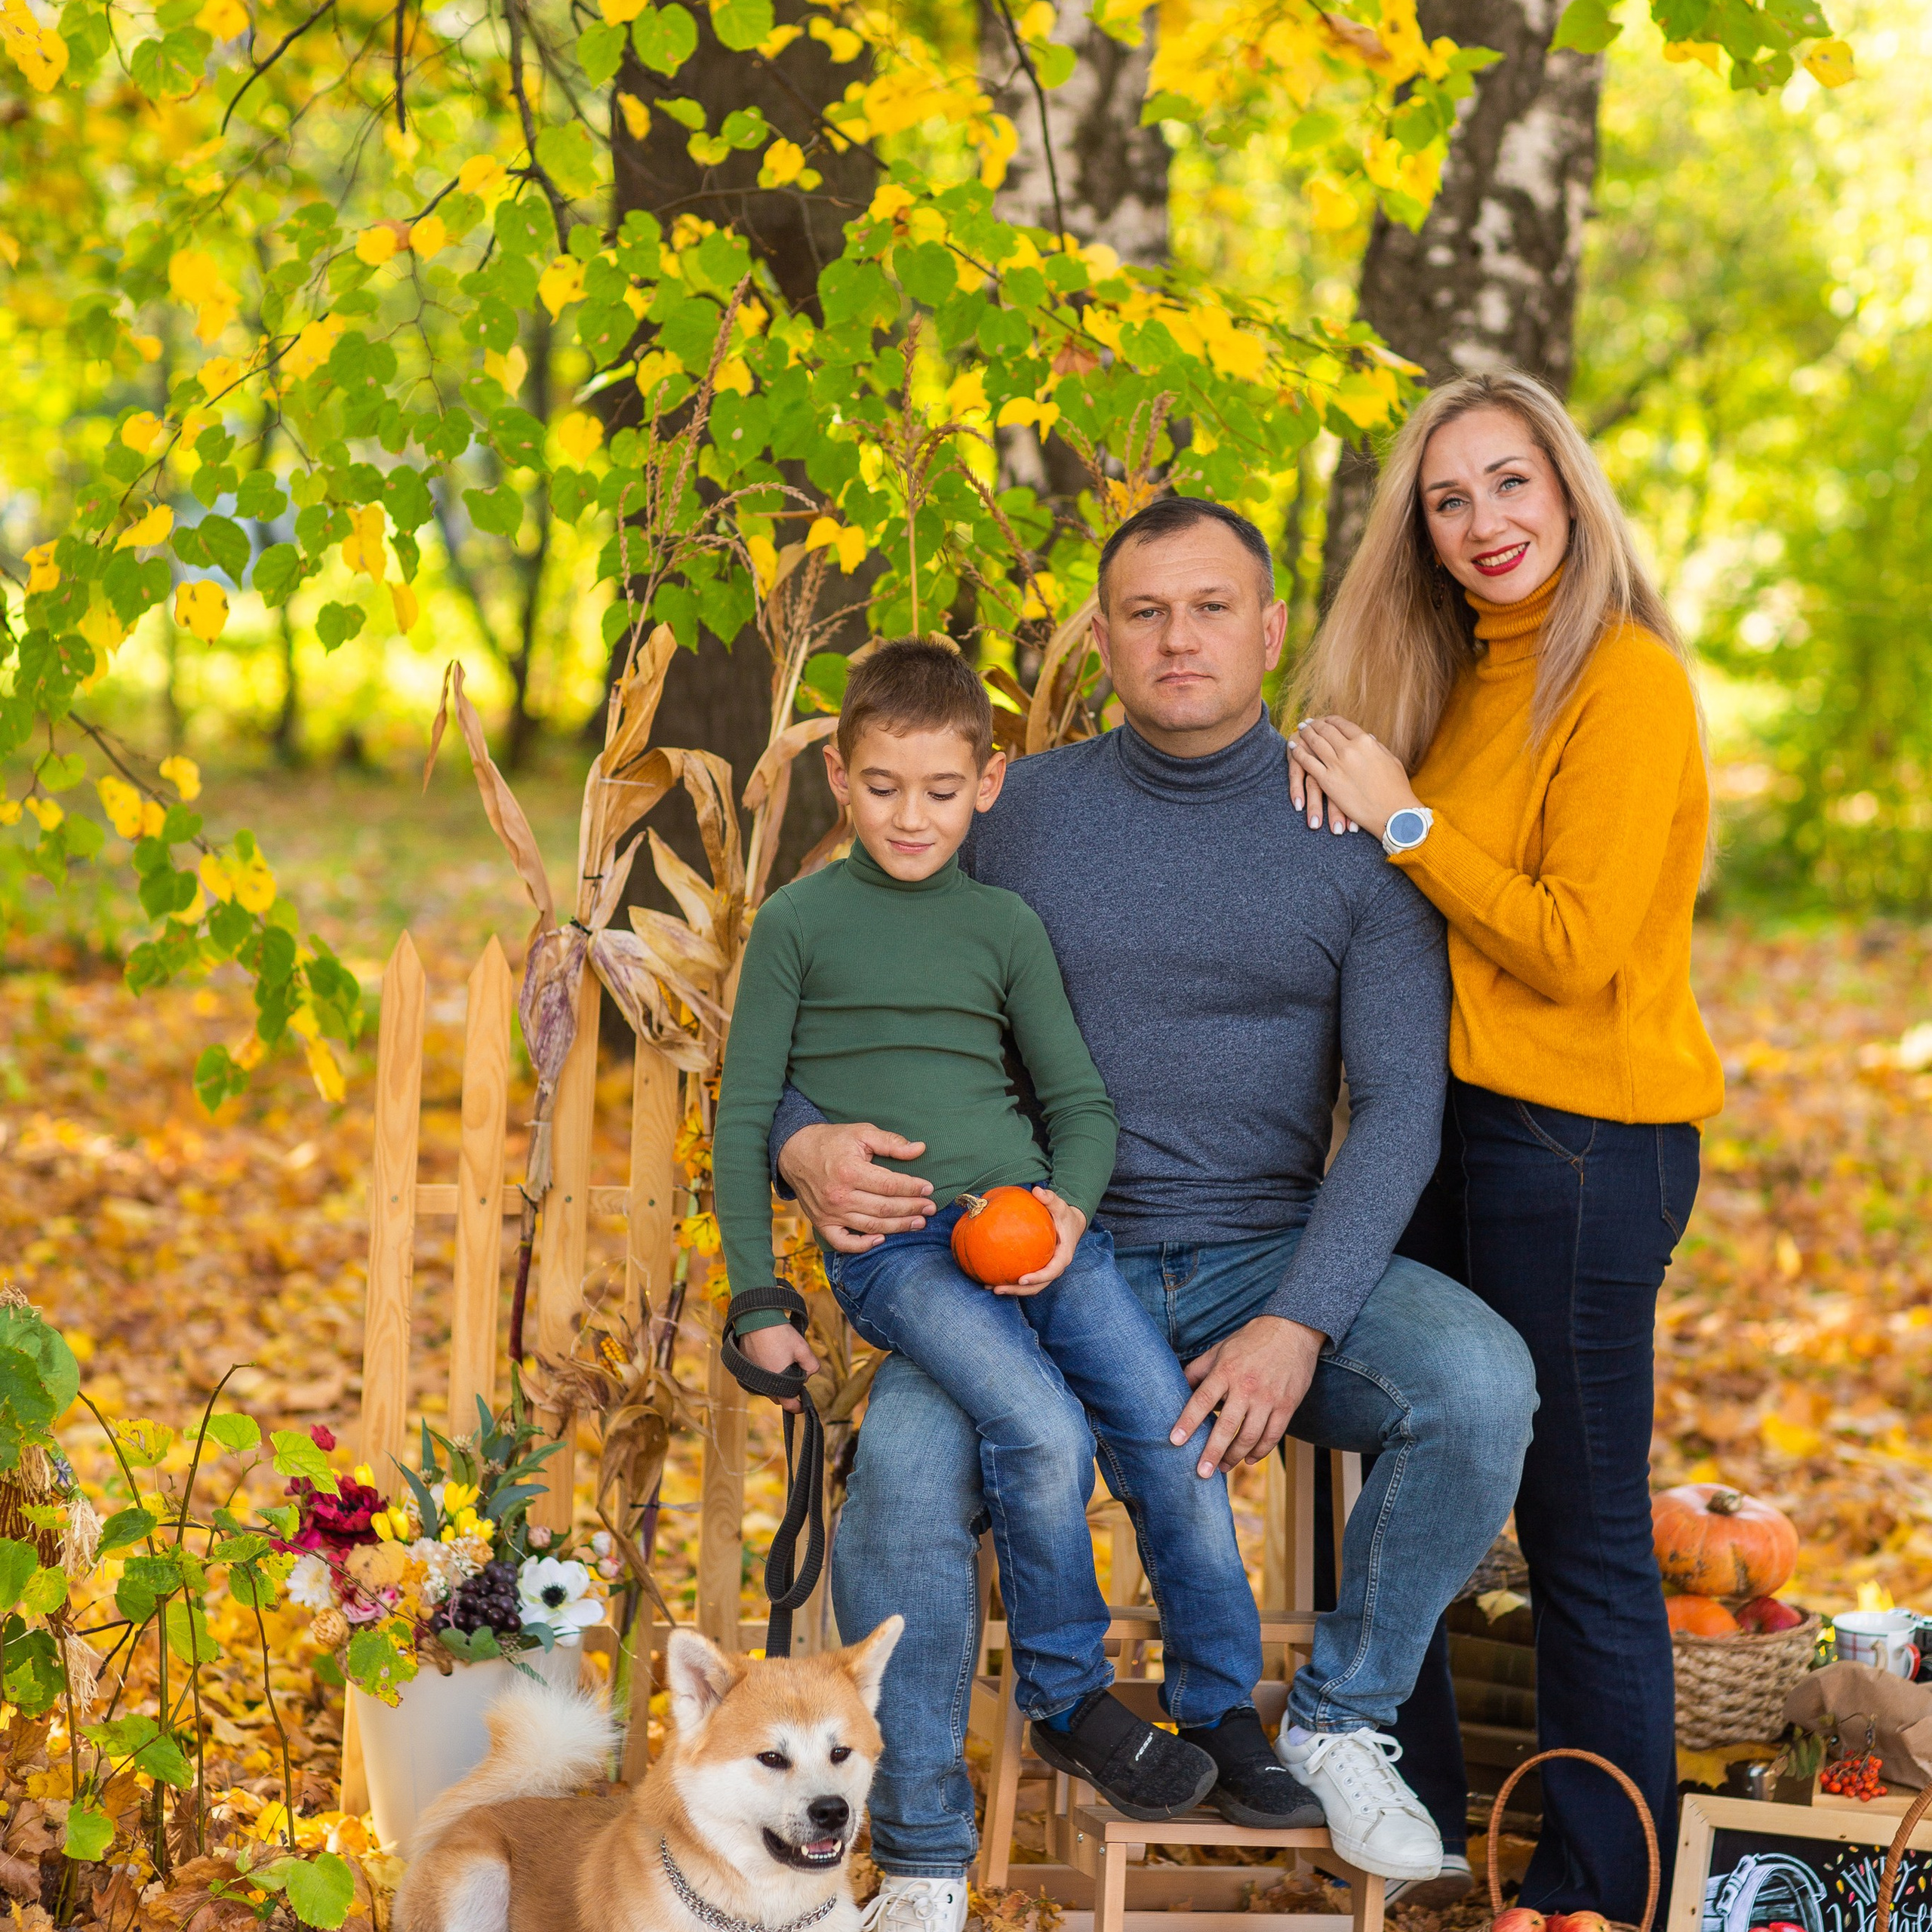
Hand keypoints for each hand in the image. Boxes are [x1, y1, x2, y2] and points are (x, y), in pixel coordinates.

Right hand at [738, 1321, 819, 1412]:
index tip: (803, 1405)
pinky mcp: (742, 1368)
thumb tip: (808, 1375)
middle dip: (788, 1391)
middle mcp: (761, 1384)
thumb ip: (811, 1366)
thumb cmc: (780, 1334)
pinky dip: (764, 1373)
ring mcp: (749, 1377)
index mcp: (777, 1383)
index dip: (798, 1406)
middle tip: (795, 1375)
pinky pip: (756, 1378)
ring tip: (782, 1363)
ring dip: (775, 1381)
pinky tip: (770, 1359)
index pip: (789, 1404)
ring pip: (766, 1387)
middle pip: (777, 1396)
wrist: (756, 1319)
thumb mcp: (803, 1349)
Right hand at [777, 1121, 935, 1253]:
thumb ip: (891, 1142)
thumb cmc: (831, 1141)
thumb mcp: (861, 1133)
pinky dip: (863, 1245)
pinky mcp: (821, 1223)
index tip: (929, 1188)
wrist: (794, 1151)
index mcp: (850, 1171)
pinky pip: (843, 1243)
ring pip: (871, 1226)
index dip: (912, 1188)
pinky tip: (881, 1238)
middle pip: (884, 1209)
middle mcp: (839, 1196)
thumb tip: (919, 1149)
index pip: (890, 1185)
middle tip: (930, 1208)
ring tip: (918, 1223)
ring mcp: (829, 1213)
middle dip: (912, 1209)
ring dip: (898, 1227)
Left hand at [993, 1188, 1086, 1295]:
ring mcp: (1046, 1270)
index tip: (1021, 1280)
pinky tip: (992, 1277)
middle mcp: (1055, 1267)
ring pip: (1030, 1287)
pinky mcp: (1038, 1269)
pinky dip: (1010, 1281)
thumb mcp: (1060, 1206)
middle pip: (1037, 1286)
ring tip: (991, 1288)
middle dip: (1018, 1290)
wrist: (1070, 1224)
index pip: (1051, 1272)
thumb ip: (1050, 1198)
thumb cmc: (1063, 1215)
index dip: (1037, 1278)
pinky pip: (1024, 1278)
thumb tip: (1037, 1190)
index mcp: (1063, 1257)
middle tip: (998, 1289)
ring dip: (1011, 1290)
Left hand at [1172, 1315, 1325, 1476]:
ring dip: (1235, 1456)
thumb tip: (1176, 1387)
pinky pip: (1273, 1436)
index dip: (1187, 1422)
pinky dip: (1260, 1451)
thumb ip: (1198, 1370)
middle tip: (1201, 1473)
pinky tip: (1249, 1459)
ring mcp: (1268, 1398)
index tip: (1175, 1441)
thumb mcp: (1219, 1350)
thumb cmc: (1250, 1341)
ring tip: (1222, 1467)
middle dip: (1212, 1452)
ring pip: (1250, 1436)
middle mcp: (1246, 1386)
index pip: (1202, 1400)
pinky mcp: (1287, 1405)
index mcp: (1226, 1371)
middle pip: (1226, 1426)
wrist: (1292, 1331)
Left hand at [1287, 716, 1419, 840]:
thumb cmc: (1396, 789)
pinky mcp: (1327, 780)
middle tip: (1307, 723)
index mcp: (1366, 742)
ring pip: (1315, 743)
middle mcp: (1349, 749)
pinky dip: (1298, 752)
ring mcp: (1337, 764)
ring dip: (1305, 734)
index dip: (1331, 720)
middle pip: (1326, 731)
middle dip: (1315, 725)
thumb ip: (1377, 747)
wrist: (1393, 813)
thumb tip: (1369, 737)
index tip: (1325, 719)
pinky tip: (1293, 747)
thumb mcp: (1391, 760)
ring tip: (1299, 730)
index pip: (1343, 725)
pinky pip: (1308, 762)